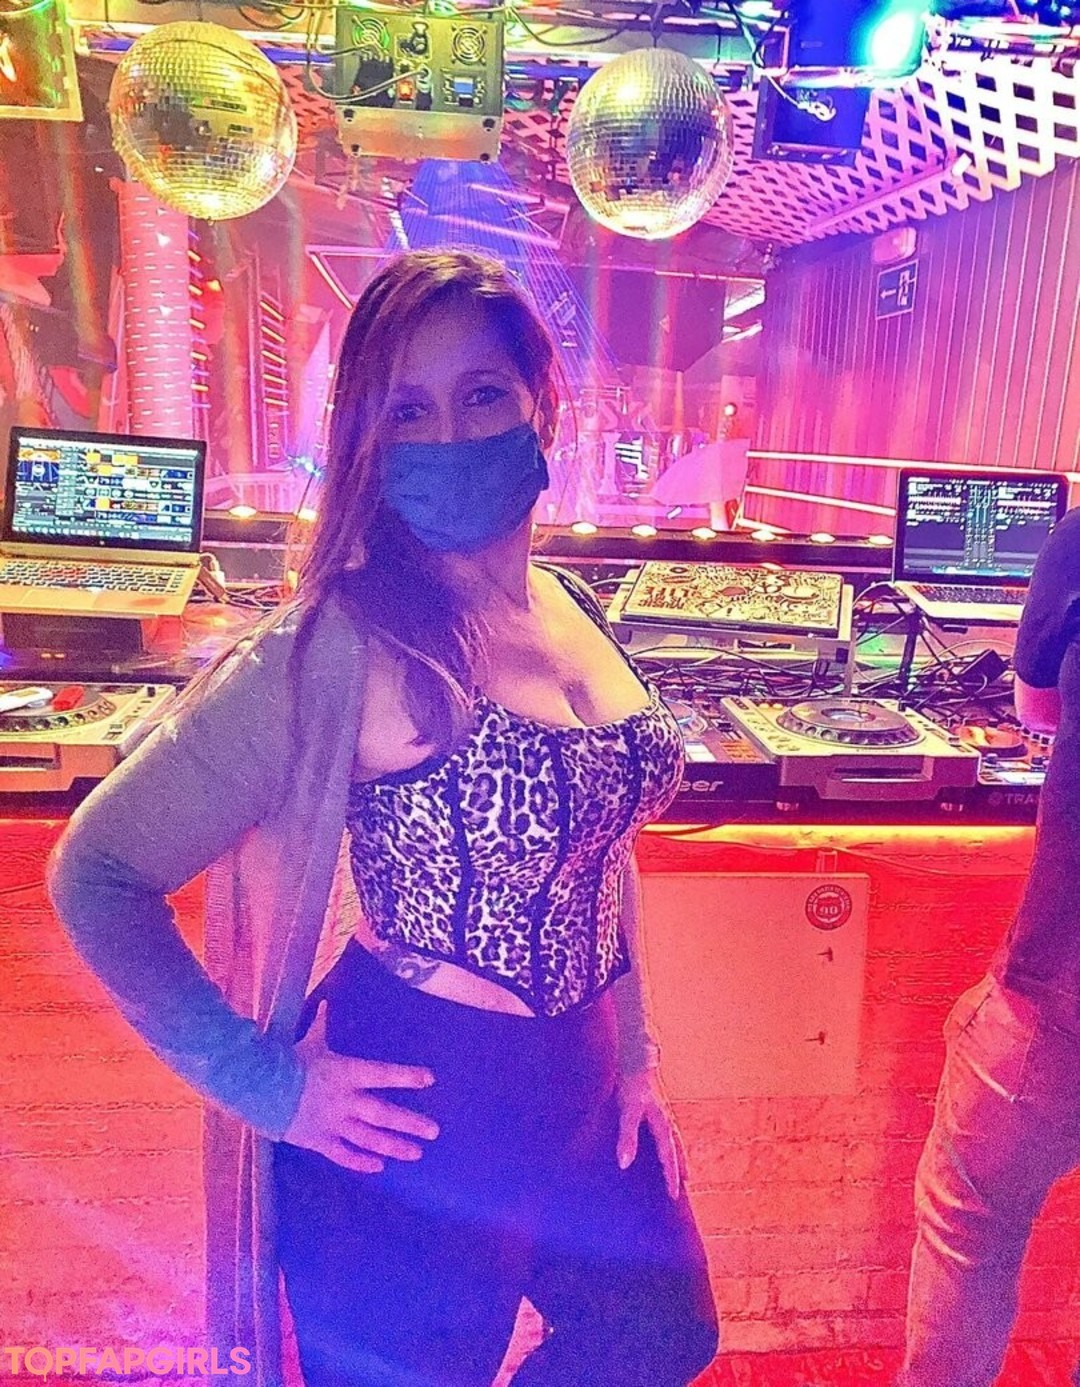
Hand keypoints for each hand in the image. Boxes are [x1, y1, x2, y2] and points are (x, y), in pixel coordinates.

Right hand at [282, 1000, 438, 1174]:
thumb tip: (326, 1003)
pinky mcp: (318, 1141)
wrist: (257, 1088)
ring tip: (416, 1153)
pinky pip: (343, 1155)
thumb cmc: (287, 1061)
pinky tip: (379, 1167)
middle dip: (410, 1123)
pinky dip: (361, 1162)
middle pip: (384, 1114)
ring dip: (394, 1146)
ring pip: (369, 1139)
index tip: (430, 1079)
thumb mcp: (309, 1041)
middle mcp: (345, 1100)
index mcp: (346, 1072)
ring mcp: (333, 1123)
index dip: (408, 1076)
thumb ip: (322, 1025)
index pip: (384, 1073)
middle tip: (434, 1131)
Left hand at [615, 1067, 686, 1200]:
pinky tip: (660, 1138)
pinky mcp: (654, 1102)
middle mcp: (666, 1118)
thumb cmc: (634, 1081)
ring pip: (673, 1137)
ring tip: (681, 1165)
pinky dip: (667, 1138)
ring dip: (677, 1152)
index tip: (674, 1195)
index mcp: (663, 1124)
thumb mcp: (628, 1110)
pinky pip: (664, 1127)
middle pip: (677, 1148)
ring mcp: (662, 1110)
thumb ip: (627, 1137)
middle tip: (687, 1184)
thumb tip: (624, 1164)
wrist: (639, 1052)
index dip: (670, 1176)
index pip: (668, 1157)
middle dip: (680, 1166)